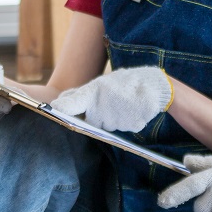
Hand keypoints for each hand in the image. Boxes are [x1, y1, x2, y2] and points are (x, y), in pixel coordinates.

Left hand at [49, 66, 172, 131]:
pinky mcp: (130, 125)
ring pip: (108, 126)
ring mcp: (117, 117)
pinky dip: (127, 121)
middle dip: (98, 115)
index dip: (63, 107)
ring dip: (113, 118)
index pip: (72, 102)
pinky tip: (132, 109)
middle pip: (92, 121)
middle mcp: (103, 106)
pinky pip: (123, 128)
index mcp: (94, 91)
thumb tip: (59, 102)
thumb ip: (81, 94)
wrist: (156, 85)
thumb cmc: (125, 83)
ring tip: (124, 104)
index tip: (55, 108)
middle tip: (110, 103)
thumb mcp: (102, 83)